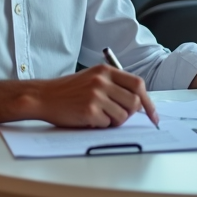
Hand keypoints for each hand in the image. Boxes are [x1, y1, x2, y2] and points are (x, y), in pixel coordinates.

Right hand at [33, 64, 158, 127]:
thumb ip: (114, 85)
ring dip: (114, 121)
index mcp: (105, 71)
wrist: (43, 96)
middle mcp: (102, 81)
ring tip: (99, 116)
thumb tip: (139, 102)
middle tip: (117, 116)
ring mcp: (96, 96)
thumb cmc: (68, 90)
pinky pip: (107, 124)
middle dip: (130, 114)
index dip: (148, 101)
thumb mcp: (92, 78)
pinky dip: (101, 125)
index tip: (152, 115)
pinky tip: (88, 118)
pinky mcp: (89, 111)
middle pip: (134, 102)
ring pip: (123, 116)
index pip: (138, 84)